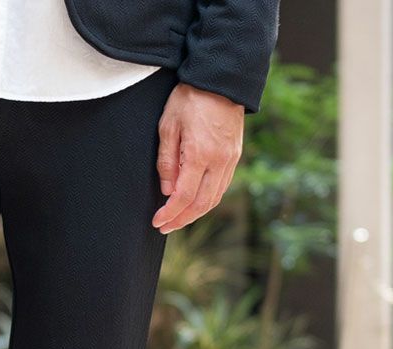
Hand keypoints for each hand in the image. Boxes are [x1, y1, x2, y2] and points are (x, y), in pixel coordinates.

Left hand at [152, 83, 243, 233]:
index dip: (170, 214)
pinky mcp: (235, 155)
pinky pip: (221, 186)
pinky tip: (194, 202)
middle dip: (181, 220)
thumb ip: (167, 161)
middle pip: (201, 204)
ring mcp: (230, 159)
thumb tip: (167, 190)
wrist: (222, 77)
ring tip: (178, 219)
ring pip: (214, 198)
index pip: (184, 197)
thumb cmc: (190, 97)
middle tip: (165, 227)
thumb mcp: (168, 126)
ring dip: (195, 213)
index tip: (157, 222)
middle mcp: (219, 161)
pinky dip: (207, 200)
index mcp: (200, 154)